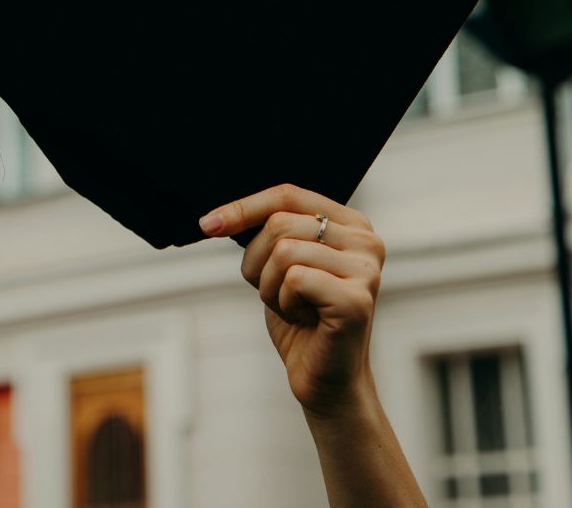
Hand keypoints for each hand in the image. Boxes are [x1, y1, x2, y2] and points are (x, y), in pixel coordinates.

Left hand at [199, 184, 385, 417]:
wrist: (325, 379)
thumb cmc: (301, 319)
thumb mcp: (281, 262)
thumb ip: (268, 231)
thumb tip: (217, 217)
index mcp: (350, 223)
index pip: (287, 195)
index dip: (244, 207)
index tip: (208, 224)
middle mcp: (366, 240)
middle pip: (280, 223)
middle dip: (257, 262)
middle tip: (275, 292)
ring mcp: (366, 269)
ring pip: (283, 251)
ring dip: (270, 286)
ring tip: (294, 307)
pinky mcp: (356, 300)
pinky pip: (293, 279)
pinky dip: (284, 303)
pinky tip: (306, 320)